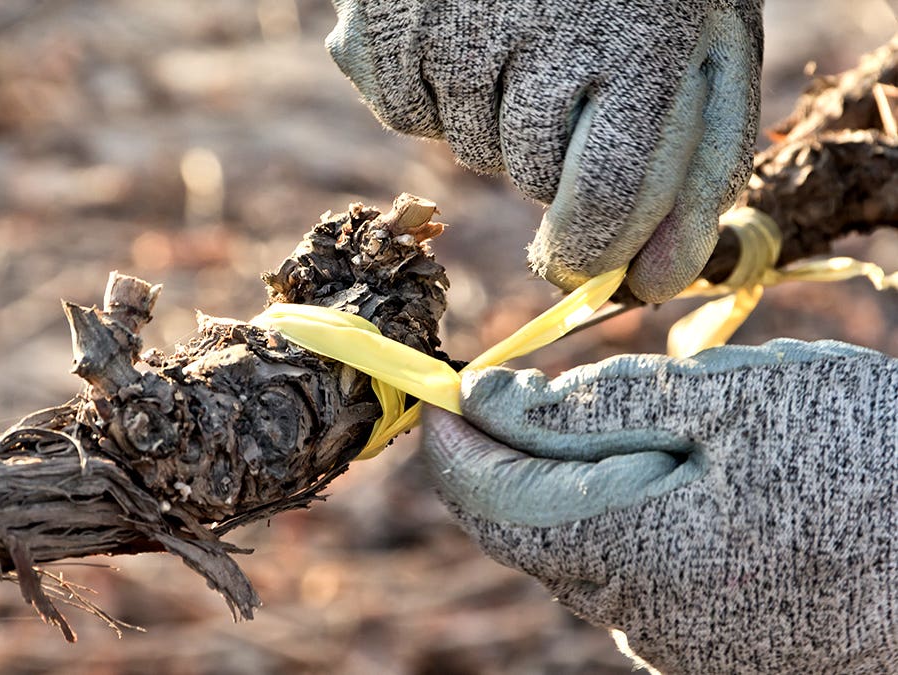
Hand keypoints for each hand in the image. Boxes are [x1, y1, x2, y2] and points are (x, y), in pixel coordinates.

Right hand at [326, 1, 763, 301]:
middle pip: (526, 174)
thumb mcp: (711, 49)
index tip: (581, 261)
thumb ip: (699, 171)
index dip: (590, 249)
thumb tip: (651, 284)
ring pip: (464, 145)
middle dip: (549, 159)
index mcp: (642, 38)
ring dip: (493, 120)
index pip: (605, 198)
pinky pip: (405, 112)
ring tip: (520, 39)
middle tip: (569, 86)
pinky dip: (435, 95)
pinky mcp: (386, 16)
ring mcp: (453, 19)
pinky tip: (465, 33)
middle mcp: (540, 26)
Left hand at [421, 340, 896, 673]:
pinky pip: (631, 575)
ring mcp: (675, 642)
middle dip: (516, 453)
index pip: (486, 498)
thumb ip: (591, 405)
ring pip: (580, 547)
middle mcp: (637, 616)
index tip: (448, 389)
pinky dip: (625, 516)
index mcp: (628, 549)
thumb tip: (489, 398)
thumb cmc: (863, 457)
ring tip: (649, 429)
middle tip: (544, 391)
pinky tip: (685, 481)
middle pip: (529, 524)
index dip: (454, 439)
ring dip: (578, 481)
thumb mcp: (726, 399)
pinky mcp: (710, 646)